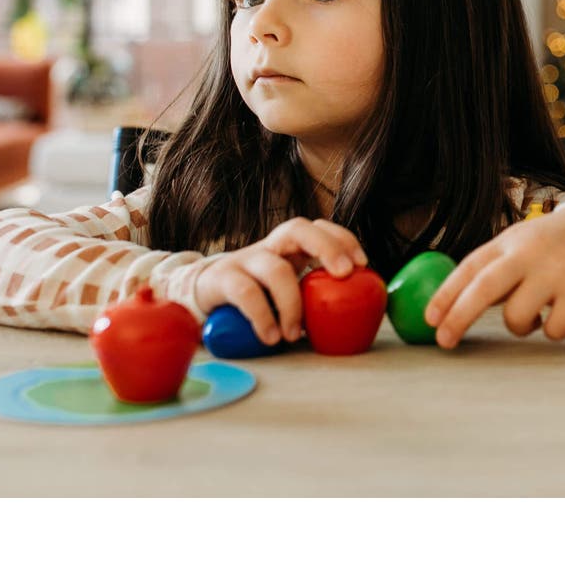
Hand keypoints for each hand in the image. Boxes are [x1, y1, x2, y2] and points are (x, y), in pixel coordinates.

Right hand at [195, 217, 368, 344]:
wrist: (202, 297)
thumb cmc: (255, 297)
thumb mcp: (286, 291)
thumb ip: (311, 297)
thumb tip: (353, 321)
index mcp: (288, 248)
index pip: (318, 227)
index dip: (342, 238)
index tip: (362, 263)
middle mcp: (268, 247)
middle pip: (298, 228)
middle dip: (326, 247)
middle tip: (343, 274)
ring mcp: (244, 260)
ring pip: (275, 268)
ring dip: (292, 303)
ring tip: (295, 335)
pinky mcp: (222, 279)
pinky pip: (246, 293)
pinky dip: (263, 316)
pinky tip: (271, 337)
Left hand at [423, 209, 564, 348]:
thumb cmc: (555, 244)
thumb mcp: (521, 244)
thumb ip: (493, 270)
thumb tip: (455, 304)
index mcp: (508, 242)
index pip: (469, 267)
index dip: (445, 294)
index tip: (430, 319)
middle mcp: (529, 254)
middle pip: (485, 287)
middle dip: (460, 316)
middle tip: (444, 341)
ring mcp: (556, 272)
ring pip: (517, 316)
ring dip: (518, 327)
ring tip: (533, 316)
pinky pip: (554, 330)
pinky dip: (551, 331)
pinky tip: (560, 314)